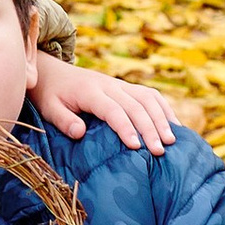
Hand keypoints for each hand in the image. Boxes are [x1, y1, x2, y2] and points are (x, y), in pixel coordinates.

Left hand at [30, 54, 185, 152]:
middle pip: (135, 105)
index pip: (112, 109)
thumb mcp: (49, 108)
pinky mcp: (126, 87)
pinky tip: (174, 127)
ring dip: (162, 118)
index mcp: (90, 91)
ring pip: (147, 98)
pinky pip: (149, 94)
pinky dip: (164, 109)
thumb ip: (63, 120)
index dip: (125, 127)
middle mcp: (109, 85)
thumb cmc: (51, 96)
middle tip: (160, 151)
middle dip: (149, 128)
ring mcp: (119, 84)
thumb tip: (80, 133)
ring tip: (172, 141)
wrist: (53, 72)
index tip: (136, 146)